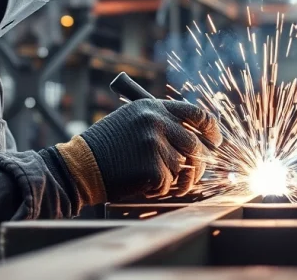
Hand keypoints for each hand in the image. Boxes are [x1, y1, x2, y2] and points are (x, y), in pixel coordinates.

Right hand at [78, 99, 221, 201]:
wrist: (81, 165)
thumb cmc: (106, 146)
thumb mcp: (131, 121)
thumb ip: (160, 123)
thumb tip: (198, 140)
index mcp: (152, 107)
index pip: (196, 113)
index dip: (211, 129)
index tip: (215, 142)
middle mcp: (155, 121)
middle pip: (195, 146)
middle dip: (197, 165)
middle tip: (192, 176)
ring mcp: (154, 144)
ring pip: (183, 167)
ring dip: (173, 179)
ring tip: (150, 178)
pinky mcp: (152, 167)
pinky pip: (169, 184)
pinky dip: (158, 190)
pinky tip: (139, 184)